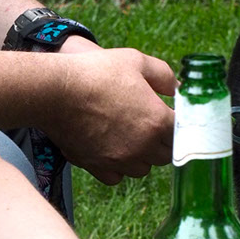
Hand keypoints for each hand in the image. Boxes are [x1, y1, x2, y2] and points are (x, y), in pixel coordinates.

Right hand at [42, 42, 175, 184]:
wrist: (55, 90)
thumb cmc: (96, 73)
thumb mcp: (136, 61)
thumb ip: (164, 75)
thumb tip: (177, 88)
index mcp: (157, 121)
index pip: (184, 133)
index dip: (180, 124)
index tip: (172, 116)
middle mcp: (142, 146)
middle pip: (165, 154)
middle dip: (162, 140)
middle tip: (151, 124)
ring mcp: (119, 160)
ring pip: (142, 168)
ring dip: (141, 156)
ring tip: (130, 137)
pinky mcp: (97, 166)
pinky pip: (116, 177)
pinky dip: (117, 167)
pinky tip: (110, 150)